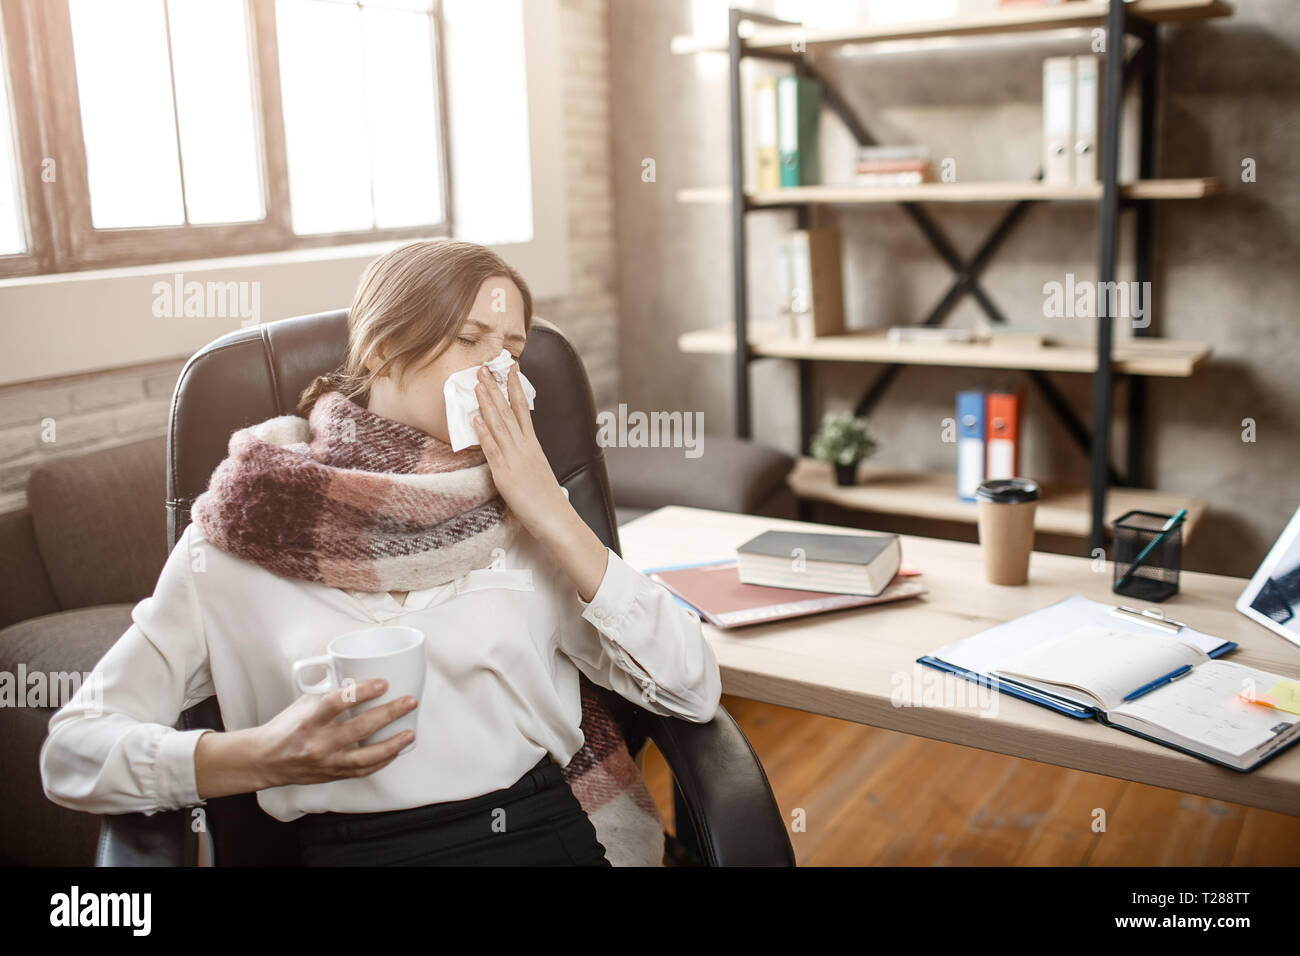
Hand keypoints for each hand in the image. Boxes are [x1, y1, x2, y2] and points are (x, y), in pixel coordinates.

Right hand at [196, 679, 417, 797]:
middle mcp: (318, 743)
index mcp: (308, 720)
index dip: (362, 692)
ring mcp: (327, 762)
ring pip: (366, 756)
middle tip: (409, 701)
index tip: (383, 683)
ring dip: (392, 743)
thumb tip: (353, 669)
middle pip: (360, 728)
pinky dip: (382, 761)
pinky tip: (396, 751)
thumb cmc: (285, 728)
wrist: (264, 761)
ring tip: (410, 732)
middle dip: (390, 713)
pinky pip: (363, 770)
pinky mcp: (333, 775)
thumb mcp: (302, 703)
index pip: (337, 703)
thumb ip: (328, 690)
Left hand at [473, 363, 608, 599]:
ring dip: (487, 403)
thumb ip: (527, 457)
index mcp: (533, 446)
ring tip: (478, 384)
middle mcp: (525, 448)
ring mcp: (515, 460)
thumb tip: (517, 450)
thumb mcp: (537, 471)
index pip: (523, 410)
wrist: (556, 520)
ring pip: (500, 426)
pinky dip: (484, 433)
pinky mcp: (506, 476)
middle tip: (484, 367)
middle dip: (496, 388)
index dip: (516, 388)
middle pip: (509, 412)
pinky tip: (476, 419)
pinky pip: (493, 450)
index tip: (511, 369)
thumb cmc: (546, 500)